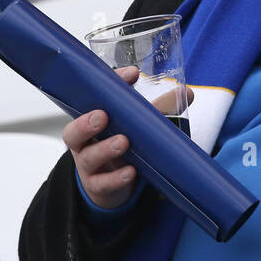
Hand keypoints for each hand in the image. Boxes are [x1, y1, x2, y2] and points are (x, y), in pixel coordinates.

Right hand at [63, 66, 193, 209]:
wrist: (110, 187)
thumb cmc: (121, 149)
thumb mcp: (137, 127)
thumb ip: (158, 110)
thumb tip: (186, 92)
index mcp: (92, 121)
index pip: (93, 98)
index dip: (109, 85)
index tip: (131, 74)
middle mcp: (85, 142)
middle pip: (74, 131)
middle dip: (86, 122)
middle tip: (103, 115)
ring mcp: (90, 165)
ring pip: (89, 157)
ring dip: (106, 149)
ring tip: (123, 142)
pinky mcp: (98, 186)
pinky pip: (103, 183)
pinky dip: (117, 178)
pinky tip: (130, 172)